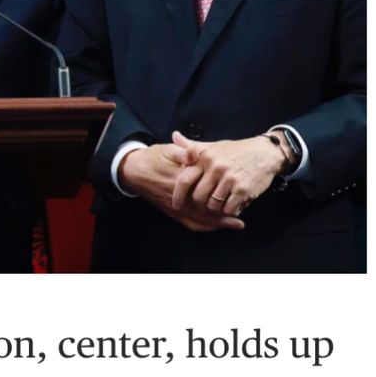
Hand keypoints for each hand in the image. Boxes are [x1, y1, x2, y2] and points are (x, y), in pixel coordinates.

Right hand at [120, 142, 244, 232]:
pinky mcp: (172, 213)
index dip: (221, 191)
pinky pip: (190, 223)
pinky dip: (205, 226)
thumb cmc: (152, 158)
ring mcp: (175, 208)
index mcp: (179, 180)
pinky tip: (216, 226)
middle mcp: (178, 198)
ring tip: (235, 223)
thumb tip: (197, 152)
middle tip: (243, 210)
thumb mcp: (167, 150)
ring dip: (218, 222)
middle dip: (224, 211)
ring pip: (200, 219)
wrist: (132, 171)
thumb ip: (184, 151)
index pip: (205, 189)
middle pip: (206, 208)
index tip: (237, 189)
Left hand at [171, 131, 284, 217]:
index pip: (184, 180)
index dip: (178, 195)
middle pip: (198, 197)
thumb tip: (174, 136)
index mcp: (204, 158)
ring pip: (213, 205)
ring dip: (217, 208)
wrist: (266, 152)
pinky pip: (230, 209)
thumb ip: (192, 146)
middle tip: (207, 204)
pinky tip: (234, 204)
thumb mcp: (213, 146)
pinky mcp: (243, 189)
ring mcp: (229, 179)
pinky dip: (231, 210)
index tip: (176, 205)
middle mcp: (215, 168)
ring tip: (223, 202)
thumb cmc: (236, 150)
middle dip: (201, 204)